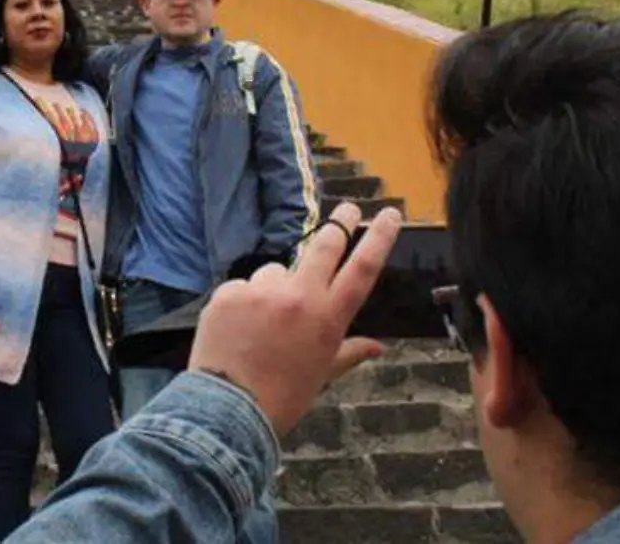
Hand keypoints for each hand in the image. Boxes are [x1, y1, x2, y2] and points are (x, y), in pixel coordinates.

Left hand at [189, 203, 401, 436]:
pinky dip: (245, 301)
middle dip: (340, 223)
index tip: (390, 214)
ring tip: (263, 323)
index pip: (362, 268)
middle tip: (347, 211)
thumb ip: (350, 352)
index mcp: (328, 318)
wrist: (229, 409)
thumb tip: (379, 346)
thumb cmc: (283, 396)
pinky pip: (243, 286)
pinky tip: (239, 329)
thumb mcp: (323, 374)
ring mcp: (262, 291)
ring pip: (276, 271)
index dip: (379, 237)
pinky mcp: (229, 292)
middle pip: (325, 245)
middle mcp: (299, 296)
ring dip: (276, 286)